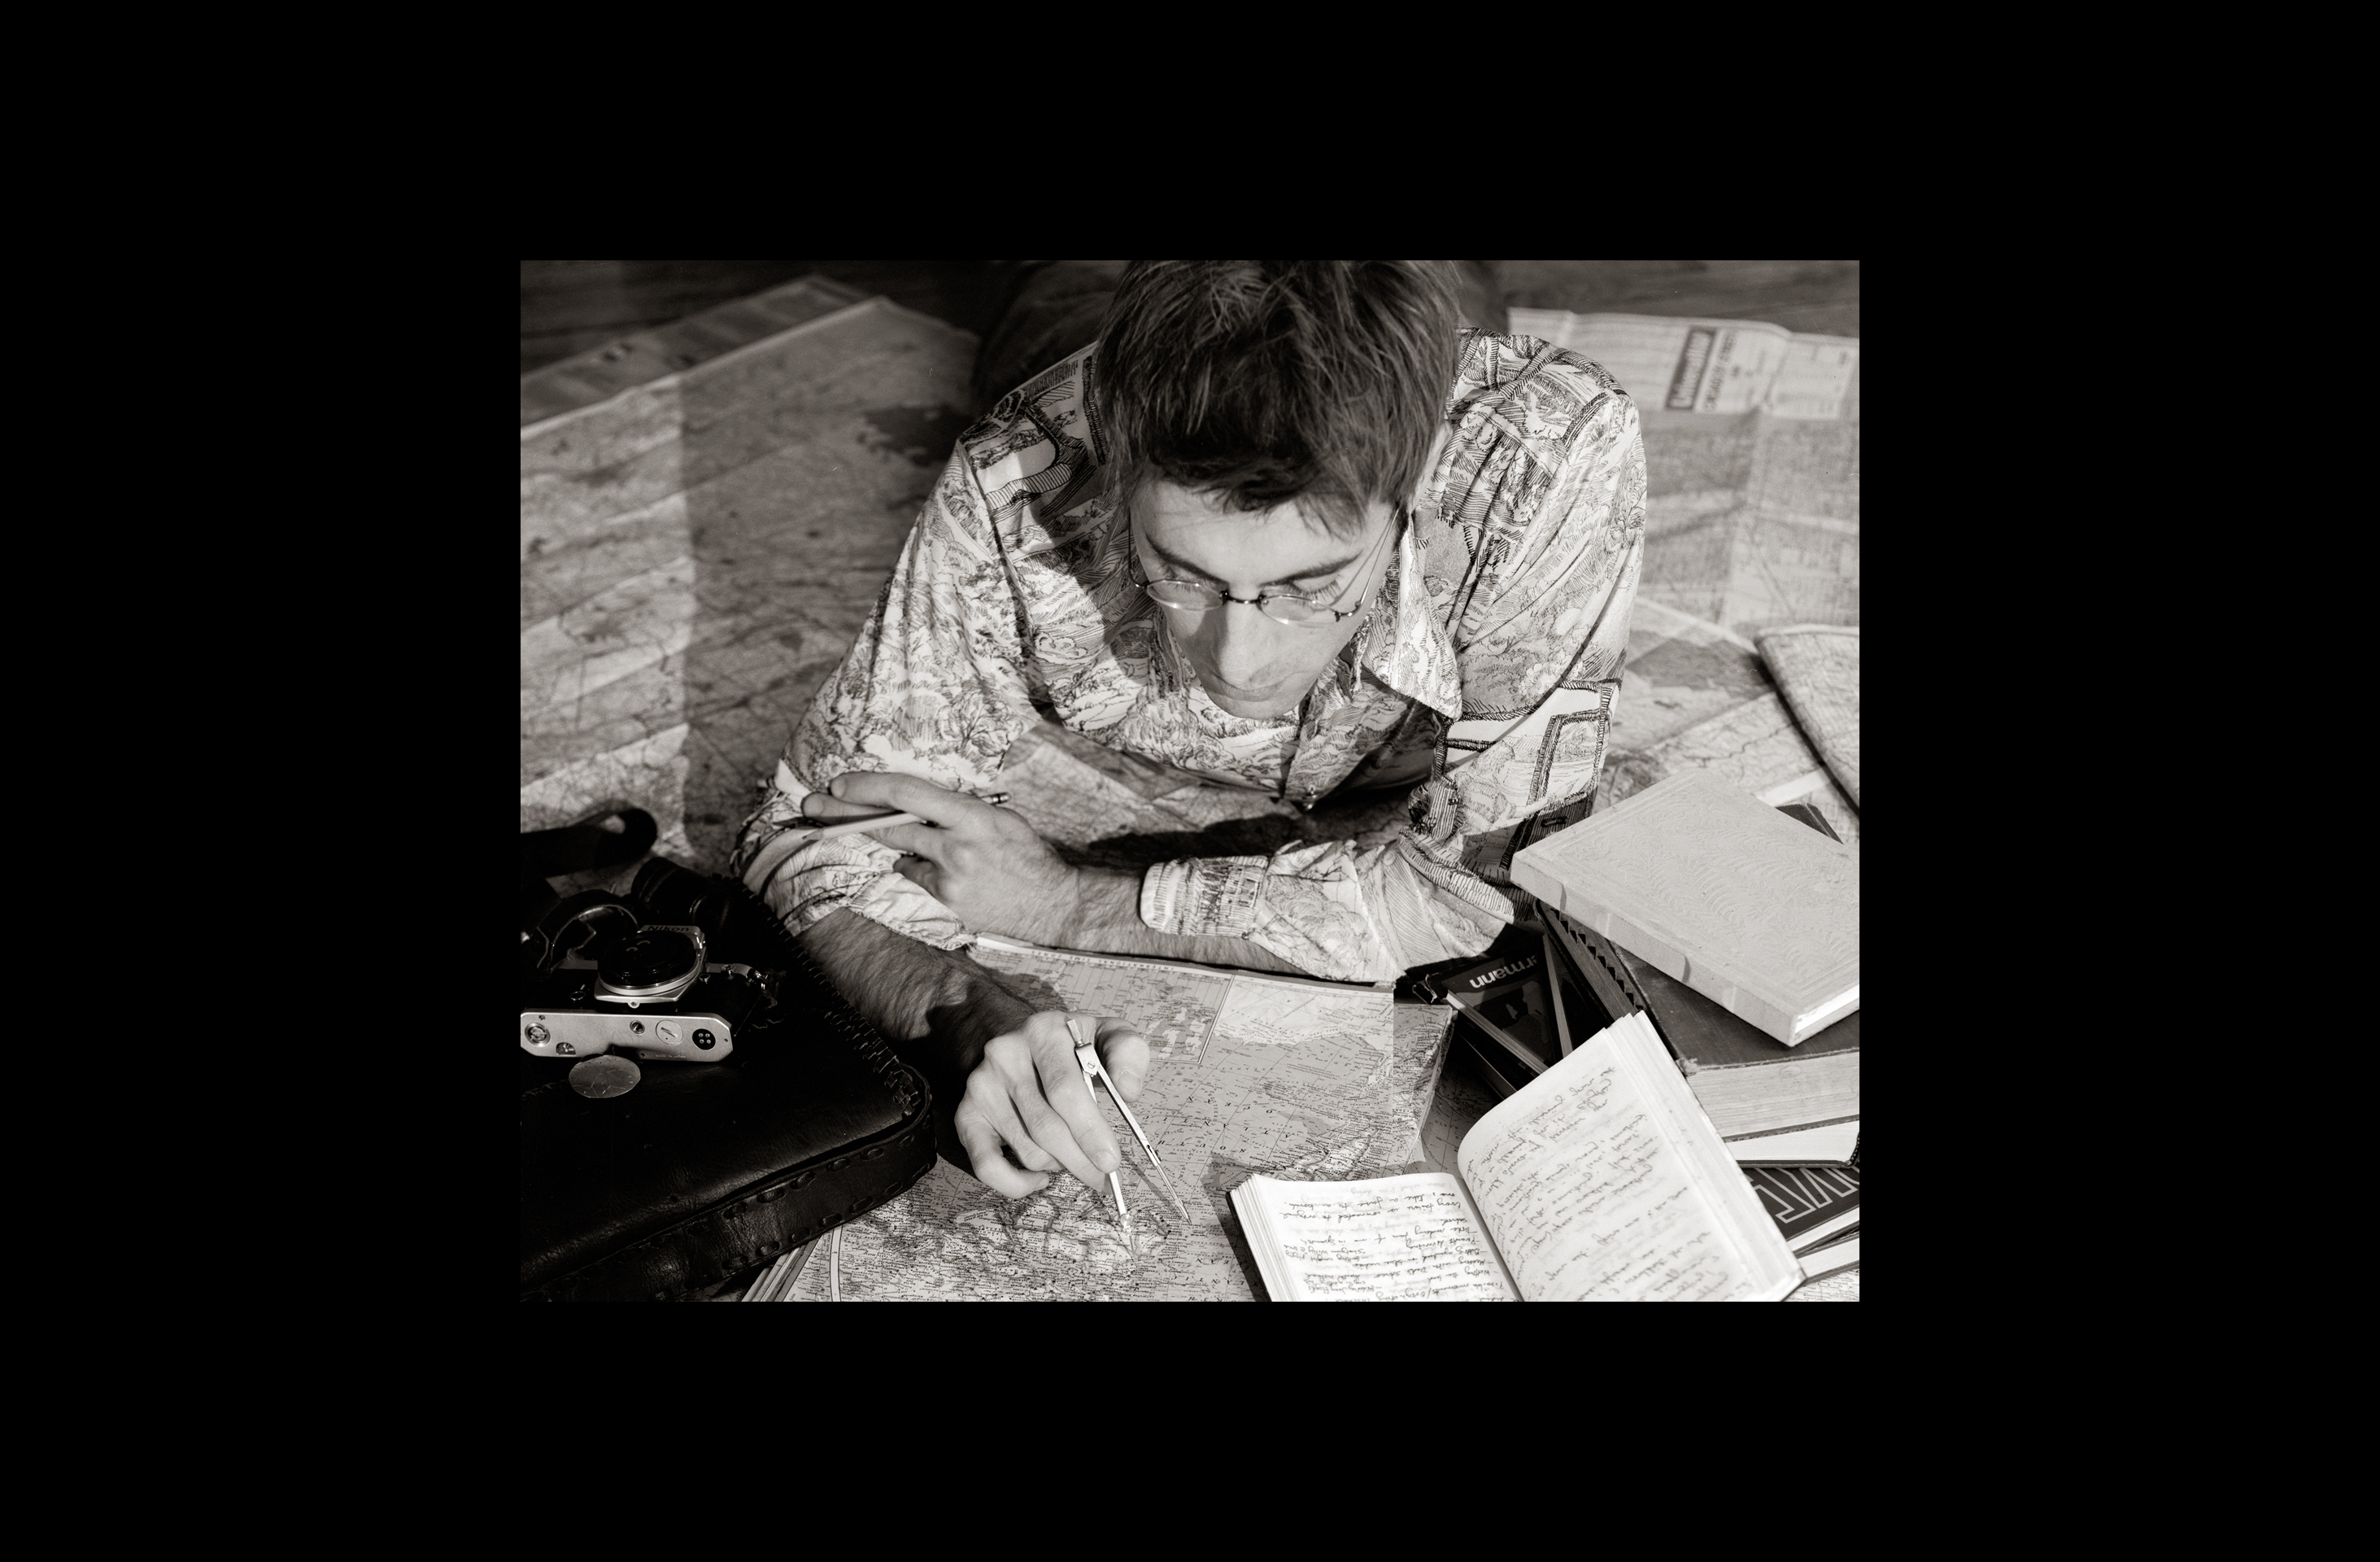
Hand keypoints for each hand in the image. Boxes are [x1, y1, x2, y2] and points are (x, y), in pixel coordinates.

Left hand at [804, 772, 1083, 945]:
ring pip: (900, 850)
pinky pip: (915, 875)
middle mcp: (956, 844)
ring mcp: (949, 875)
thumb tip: (915, 801)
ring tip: (872, 831)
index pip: (908, 793)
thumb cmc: (1026, 853)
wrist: (1051, 903)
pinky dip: (917, 866)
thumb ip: (957, 809)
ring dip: (886, 839)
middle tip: (812, 805)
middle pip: (889, 823)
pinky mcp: (946, 899)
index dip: (869, 786)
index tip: (839, 783)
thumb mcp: (998, 817)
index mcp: (971, 815)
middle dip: (845, 813)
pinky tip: (937, 867)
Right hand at [950, 1010, 1149, 1198]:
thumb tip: (1128, 1091)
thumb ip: (1128, 1053)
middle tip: (1103, 1178)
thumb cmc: (1075, 1047)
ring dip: (1058, 1165)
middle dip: (1080, 1160)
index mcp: (1043, 1031)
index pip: (1064, 1089)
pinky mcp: (967, 1114)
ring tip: (1075, 1157)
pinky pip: (986, 1165)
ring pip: (1026, 1149)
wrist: (1025, 1041)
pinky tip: (1040, 1177)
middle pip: (1045, 1126)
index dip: (1089, 1130)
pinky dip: (1016, 1183)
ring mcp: (982, 1086)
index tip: (1111, 1160)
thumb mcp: (1107, 1035)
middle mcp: (1004, 1055)